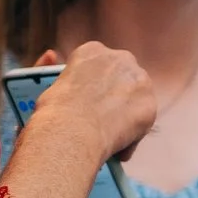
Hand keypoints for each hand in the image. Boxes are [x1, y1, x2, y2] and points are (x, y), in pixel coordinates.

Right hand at [31, 40, 156, 160]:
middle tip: (102, 117)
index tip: (89, 98)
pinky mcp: (150, 104)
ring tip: (108, 133)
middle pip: (123, 77)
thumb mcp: (46, 84)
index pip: (100, 64)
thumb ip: (53, 70)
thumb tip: (51, 54)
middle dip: (116, 94)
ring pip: (136, 97)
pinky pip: (142, 122)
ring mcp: (139, 80)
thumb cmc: (52, 111)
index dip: (95, 83)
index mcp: (92, 50)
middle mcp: (121, 58)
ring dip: (127, 112)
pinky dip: (131, 135)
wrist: (72, 130)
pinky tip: (117, 146)